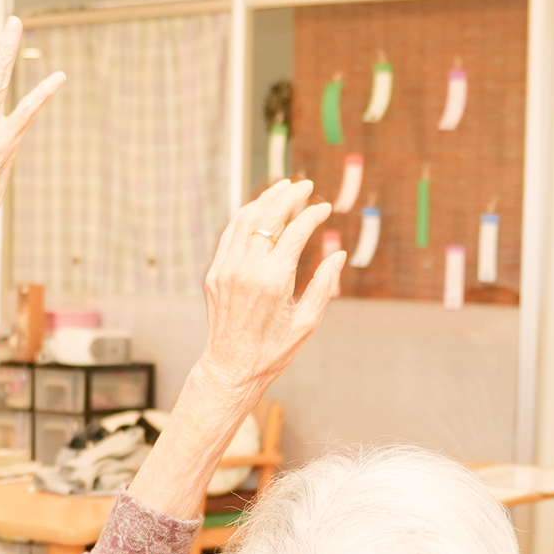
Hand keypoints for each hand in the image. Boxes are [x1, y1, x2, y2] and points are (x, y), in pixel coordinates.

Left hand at [193, 178, 345, 392]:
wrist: (231, 368)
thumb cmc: (274, 351)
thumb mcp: (307, 322)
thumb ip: (324, 285)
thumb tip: (338, 254)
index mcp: (272, 282)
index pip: (294, 233)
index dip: (311, 216)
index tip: (324, 208)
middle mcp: (246, 270)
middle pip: (267, 217)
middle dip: (288, 196)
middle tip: (304, 185)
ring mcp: (226, 270)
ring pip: (244, 220)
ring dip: (265, 200)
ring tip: (282, 188)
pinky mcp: (214, 274)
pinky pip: (229, 235)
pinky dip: (245, 217)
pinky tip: (259, 210)